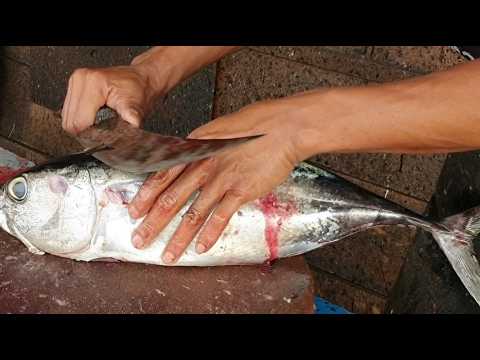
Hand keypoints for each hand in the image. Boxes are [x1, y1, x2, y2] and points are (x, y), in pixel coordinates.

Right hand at [61, 64, 160, 133]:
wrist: (141, 79)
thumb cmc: (139, 90)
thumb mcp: (137, 106)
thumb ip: (131, 117)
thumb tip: (132, 128)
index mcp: (94, 83)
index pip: (79, 122)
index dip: (91, 136)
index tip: (104, 139)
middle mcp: (80, 80)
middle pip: (70, 123)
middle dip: (87, 133)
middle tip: (104, 133)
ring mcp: (75, 83)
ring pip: (67, 120)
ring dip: (83, 128)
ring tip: (100, 125)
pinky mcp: (73, 88)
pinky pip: (69, 114)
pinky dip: (81, 121)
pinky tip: (94, 119)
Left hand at [128, 99, 307, 263]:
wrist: (282, 128)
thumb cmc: (254, 125)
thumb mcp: (217, 131)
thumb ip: (201, 148)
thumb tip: (188, 159)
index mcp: (195, 148)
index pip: (162, 175)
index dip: (146, 196)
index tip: (134, 212)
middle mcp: (203, 165)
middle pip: (171, 199)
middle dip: (152, 223)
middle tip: (140, 240)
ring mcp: (221, 179)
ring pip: (193, 213)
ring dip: (178, 238)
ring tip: (168, 255)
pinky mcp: (240, 191)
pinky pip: (220, 217)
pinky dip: (209, 234)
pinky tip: (201, 248)